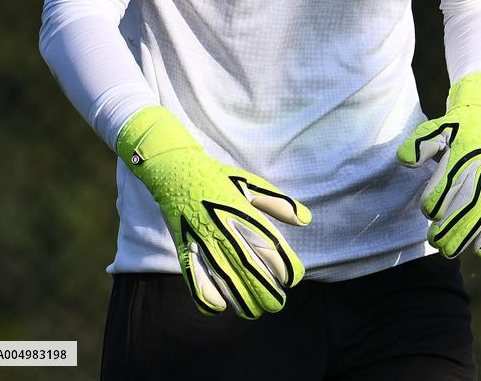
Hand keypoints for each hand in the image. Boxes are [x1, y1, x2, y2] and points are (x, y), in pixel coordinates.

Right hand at [116, 106, 311, 318]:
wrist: (175, 168)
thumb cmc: (217, 177)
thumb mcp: (249, 183)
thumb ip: (277, 203)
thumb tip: (306, 219)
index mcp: (241, 208)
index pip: (268, 241)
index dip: (283, 263)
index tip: (293, 278)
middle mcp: (221, 224)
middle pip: (247, 264)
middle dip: (264, 289)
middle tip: (278, 304)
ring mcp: (200, 236)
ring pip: (223, 274)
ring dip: (240, 297)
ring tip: (254, 312)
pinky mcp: (182, 245)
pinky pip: (191, 274)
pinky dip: (203, 293)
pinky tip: (219, 306)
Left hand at [397, 73, 480, 258]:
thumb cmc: (455, 126)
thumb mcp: (435, 126)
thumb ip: (420, 143)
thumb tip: (405, 160)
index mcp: (463, 155)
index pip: (451, 184)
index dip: (437, 200)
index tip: (428, 209)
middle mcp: (480, 171)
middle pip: (468, 205)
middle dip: (452, 228)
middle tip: (434, 242)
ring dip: (467, 235)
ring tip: (449, 252)